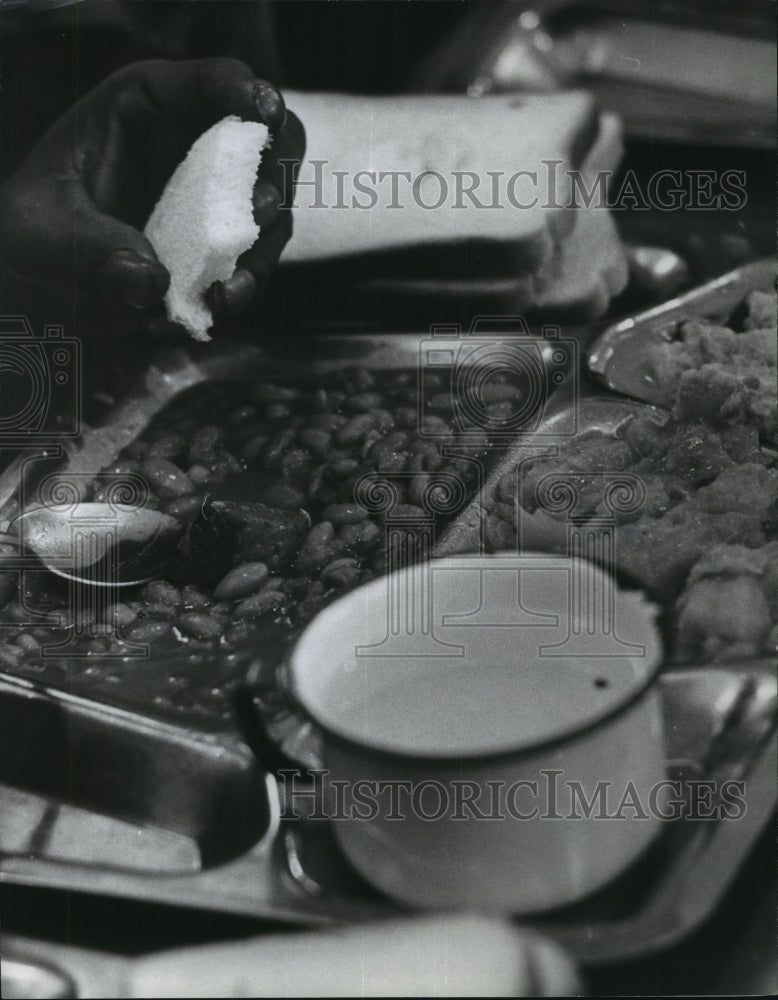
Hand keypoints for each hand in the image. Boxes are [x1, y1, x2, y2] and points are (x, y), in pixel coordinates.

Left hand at [0, 58, 304, 331]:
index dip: (247, 93)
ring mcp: (213, 201)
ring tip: (230, 290)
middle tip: (259, 210)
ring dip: (261, 250)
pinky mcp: (219, 250)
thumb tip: (150, 279)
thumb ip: (92, 248)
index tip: (264, 117)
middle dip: (275, 174)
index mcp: (146, 108)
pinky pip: (253, 263)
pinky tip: (215, 305)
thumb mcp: (43, 230)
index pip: (213, 83)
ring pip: (271, 212)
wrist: (37, 282)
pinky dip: (244, 286)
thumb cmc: (32, 233)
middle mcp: (192, 147)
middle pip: (270, 141)